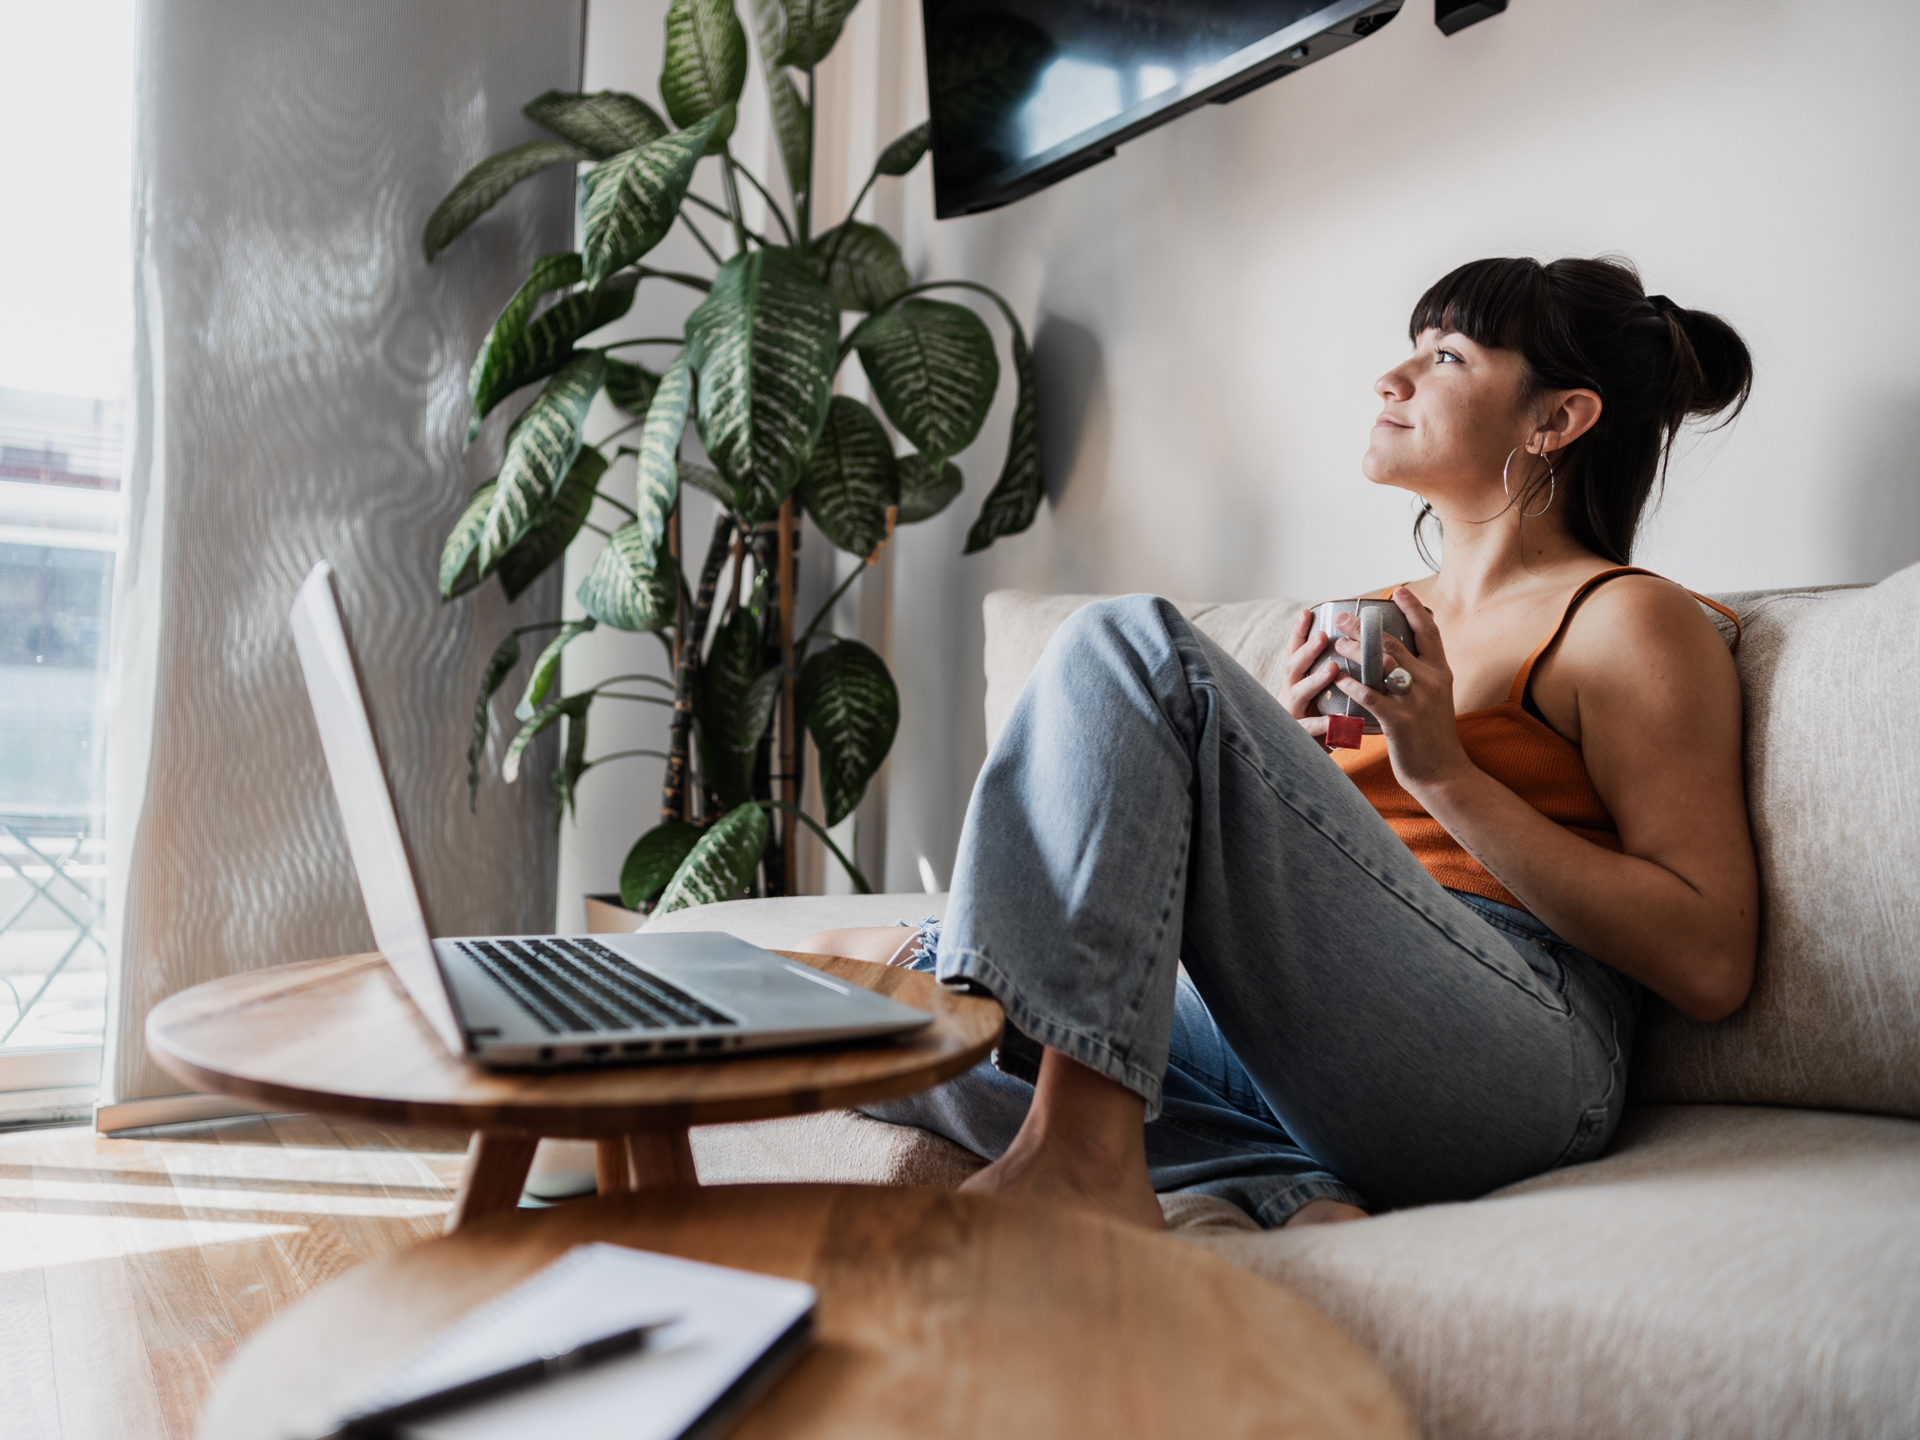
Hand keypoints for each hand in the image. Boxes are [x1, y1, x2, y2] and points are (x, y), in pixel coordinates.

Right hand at [1282, 608, 1342, 748]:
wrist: (1303, 756)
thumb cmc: (1318, 717)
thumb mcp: (1318, 692)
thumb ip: (1328, 671)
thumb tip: (1352, 644)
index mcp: (1296, 680)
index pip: (1295, 651)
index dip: (1298, 633)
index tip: (1306, 612)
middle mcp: (1290, 693)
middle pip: (1293, 667)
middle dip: (1307, 650)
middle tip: (1323, 636)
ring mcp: (1292, 713)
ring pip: (1300, 693)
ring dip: (1315, 680)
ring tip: (1331, 669)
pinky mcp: (1300, 736)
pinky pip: (1311, 729)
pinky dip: (1323, 724)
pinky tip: (1335, 720)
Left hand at [1329, 587, 1475, 791]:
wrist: (1443, 772)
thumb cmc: (1433, 735)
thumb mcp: (1437, 698)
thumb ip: (1423, 675)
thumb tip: (1399, 655)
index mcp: (1441, 672)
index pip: (1428, 632)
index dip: (1413, 608)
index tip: (1397, 591)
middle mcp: (1431, 681)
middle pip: (1394, 643)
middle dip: (1365, 627)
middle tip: (1344, 617)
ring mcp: (1415, 701)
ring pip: (1381, 664)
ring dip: (1355, 651)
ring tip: (1336, 644)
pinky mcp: (1399, 721)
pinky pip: (1370, 696)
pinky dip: (1352, 685)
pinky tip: (1339, 679)